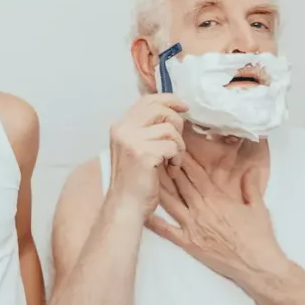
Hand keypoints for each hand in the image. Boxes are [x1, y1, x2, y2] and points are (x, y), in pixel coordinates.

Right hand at [107, 93, 188, 214]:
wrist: (125, 205)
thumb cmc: (133, 180)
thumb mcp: (134, 147)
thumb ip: (145, 129)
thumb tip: (170, 111)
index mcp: (120, 126)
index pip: (147, 100)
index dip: (169, 99)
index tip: (183, 106)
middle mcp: (123, 129)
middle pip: (160, 109)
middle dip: (176, 123)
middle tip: (176, 142)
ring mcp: (132, 140)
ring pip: (169, 129)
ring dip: (178, 145)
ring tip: (172, 159)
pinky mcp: (143, 153)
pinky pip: (172, 146)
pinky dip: (176, 157)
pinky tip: (170, 168)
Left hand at [146, 153, 288, 283]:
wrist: (257, 266)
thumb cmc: (259, 237)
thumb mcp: (258, 207)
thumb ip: (251, 186)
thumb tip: (251, 170)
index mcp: (217, 198)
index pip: (196, 175)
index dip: (184, 161)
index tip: (174, 149)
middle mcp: (201, 209)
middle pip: (180, 184)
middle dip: (167, 169)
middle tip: (154, 155)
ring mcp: (192, 226)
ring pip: (170, 202)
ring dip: (158, 188)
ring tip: (145, 175)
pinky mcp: (188, 243)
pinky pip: (166, 230)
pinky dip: (153, 222)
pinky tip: (142, 211)